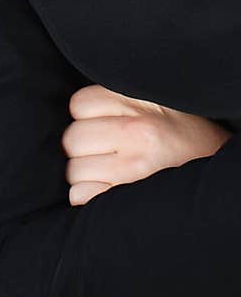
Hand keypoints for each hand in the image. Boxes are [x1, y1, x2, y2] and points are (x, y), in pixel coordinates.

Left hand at [62, 83, 233, 205]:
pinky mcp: (129, 198)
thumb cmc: (186, 139)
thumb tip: (82, 107)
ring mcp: (133, 168)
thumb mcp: (161, 104)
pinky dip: (87, 196)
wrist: (223, 176)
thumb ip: (123, 99)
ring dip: (86, 174)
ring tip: (111, 173)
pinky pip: (81, 196)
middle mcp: (137, 133)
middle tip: (106, 153)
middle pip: (73, 139)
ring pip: (74, 170)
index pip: (80, 104)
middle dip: (84, 148)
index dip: (87, 117)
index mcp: (141, 104)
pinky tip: (108, 190)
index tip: (102, 125)